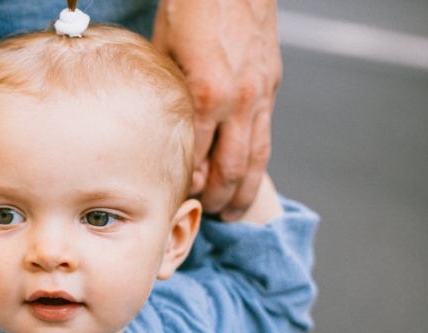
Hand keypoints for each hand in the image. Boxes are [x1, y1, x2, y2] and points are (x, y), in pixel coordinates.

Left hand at [151, 0, 280, 220]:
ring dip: (245, 189)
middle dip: (219, 198)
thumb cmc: (189, 9)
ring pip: (257, 156)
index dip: (187, 184)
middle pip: (231, 167)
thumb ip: (166, 94)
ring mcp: (260, 93)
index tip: (174, 199)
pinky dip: (256, 161)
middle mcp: (239, 100)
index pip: (196, 157)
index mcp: (207, 94)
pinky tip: (247, 174)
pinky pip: (265, 132)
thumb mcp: (163, 51)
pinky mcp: (271, 84)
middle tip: (207, 217)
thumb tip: (157, 128)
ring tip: (234, 214)